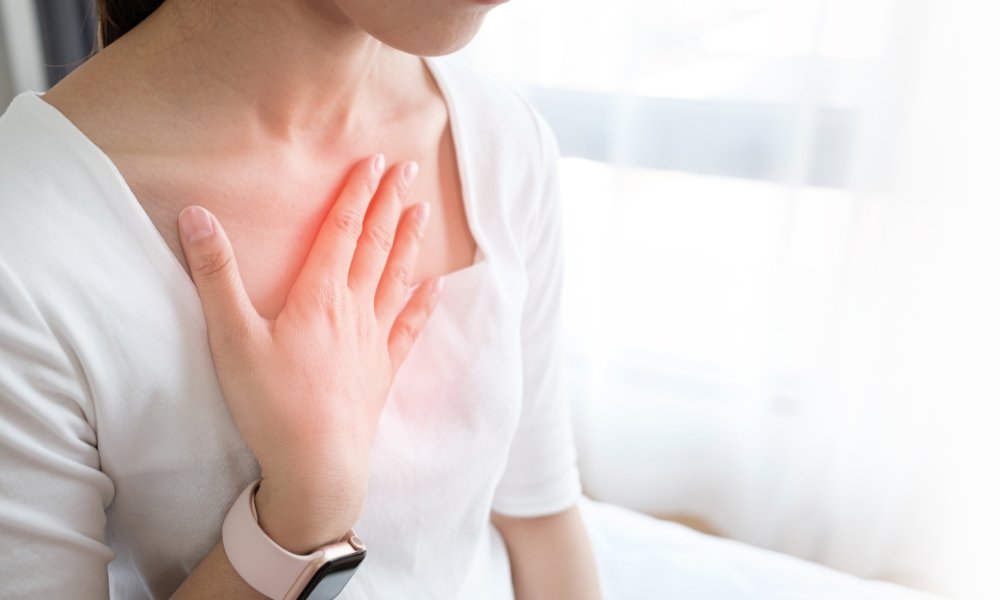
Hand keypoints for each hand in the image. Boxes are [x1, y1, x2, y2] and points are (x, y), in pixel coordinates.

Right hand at [176, 155, 441, 551]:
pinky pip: (409, 328)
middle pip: (376, 245)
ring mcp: (374, 340)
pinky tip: (436, 287)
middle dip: (390, 203)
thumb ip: (216, 275)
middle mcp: (354, 309)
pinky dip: (423, 304)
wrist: (318, 464)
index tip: (375, 160)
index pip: (342, 230)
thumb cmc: (271, 403)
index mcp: (319, 295)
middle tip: (409, 169)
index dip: (357, 192)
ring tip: (424, 211)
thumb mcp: (232, 338)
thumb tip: (196, 215)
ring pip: (397, 278)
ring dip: (410, 241)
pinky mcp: (383, 370)